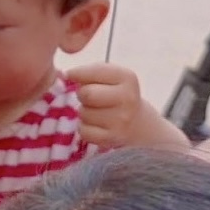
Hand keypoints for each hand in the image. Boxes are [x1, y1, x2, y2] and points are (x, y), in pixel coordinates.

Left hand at [64, 62, 190, 153]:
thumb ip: (91, 71)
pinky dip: (85, 128)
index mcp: (128, 78)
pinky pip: (83, 131)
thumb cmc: (119, 95)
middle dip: (83, 95)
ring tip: (98, 112)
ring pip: (83, 113)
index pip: (92, 72)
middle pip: (86, 94)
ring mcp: (121, 121)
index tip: (74, 76)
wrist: (141, 125)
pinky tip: (97, 126)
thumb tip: (68, 75)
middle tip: (91, 98)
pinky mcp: (111, 139)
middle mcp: (128, 98)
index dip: (77, 74)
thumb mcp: (113, 77)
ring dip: (85, 112)